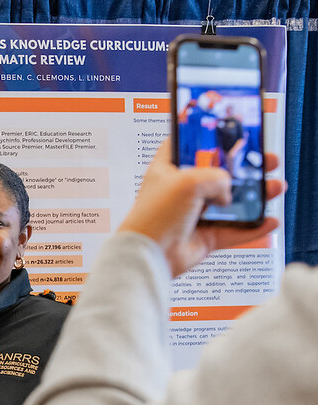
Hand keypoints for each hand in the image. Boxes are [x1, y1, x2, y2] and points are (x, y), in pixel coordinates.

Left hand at [119, 138, 284, 277]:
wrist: (150, 254)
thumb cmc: (157, 214)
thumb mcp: (189, 181)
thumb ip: (216, 177)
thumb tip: (228, 193)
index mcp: (168, 170)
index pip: (184, 146)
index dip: (203, 137)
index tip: (225, 130)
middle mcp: (180, 191)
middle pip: (217, 173)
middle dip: (243, 167)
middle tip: (264, 160)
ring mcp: (193, 214)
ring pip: (231, 203)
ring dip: (255, 196)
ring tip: (275, 187)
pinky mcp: (203, 237)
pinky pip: (233, 231)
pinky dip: (252, 227)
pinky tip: (269, 221)